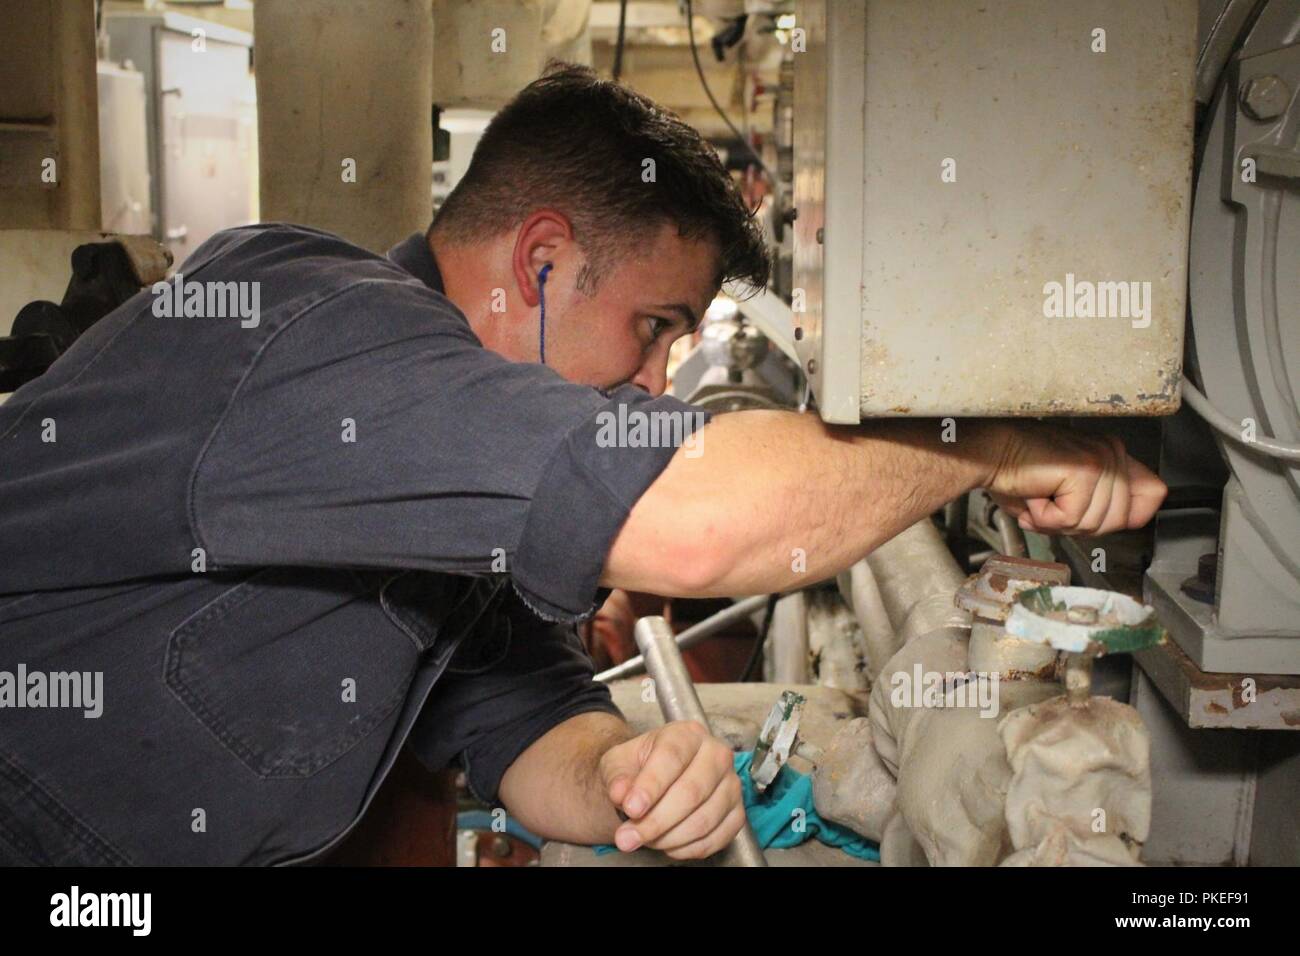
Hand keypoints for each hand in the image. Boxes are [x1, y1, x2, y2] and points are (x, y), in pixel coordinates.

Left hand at [597, 720, 743, 859]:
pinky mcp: (737, 814)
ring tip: (644, 840)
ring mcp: (731, 785)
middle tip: (627, 838)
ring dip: (669, 838)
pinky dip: (687, 849)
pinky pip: (716, 839)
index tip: (630, 808)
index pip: (672, 757)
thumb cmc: (639, 768)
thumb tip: (621, 794)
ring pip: (704, 820)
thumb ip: (617, 776)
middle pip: (691, 792)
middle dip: (656, 821)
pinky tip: (666, 844)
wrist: (656, 780)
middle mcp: (716, 755)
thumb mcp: (618, 763)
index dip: (651, 786)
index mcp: (687, 734)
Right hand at [986, 422, 1166, 535]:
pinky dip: (1045, 518)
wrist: (986, 454)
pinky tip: (1034, 495)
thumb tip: (1121, 522)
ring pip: (1095, 523)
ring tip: (1039, 498)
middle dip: (1079, 526)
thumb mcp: (1066, 493)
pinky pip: (1072, 518)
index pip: (1153, 494)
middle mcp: (1112, 451)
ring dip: (1058, 522)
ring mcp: (1101, 459)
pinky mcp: (1084, 470)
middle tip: (1049, 507)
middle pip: (1120, 519)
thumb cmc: (1015, 472)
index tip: (1088, 514)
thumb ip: (1098, 505)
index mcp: (1111, 453)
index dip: (1125, 516)